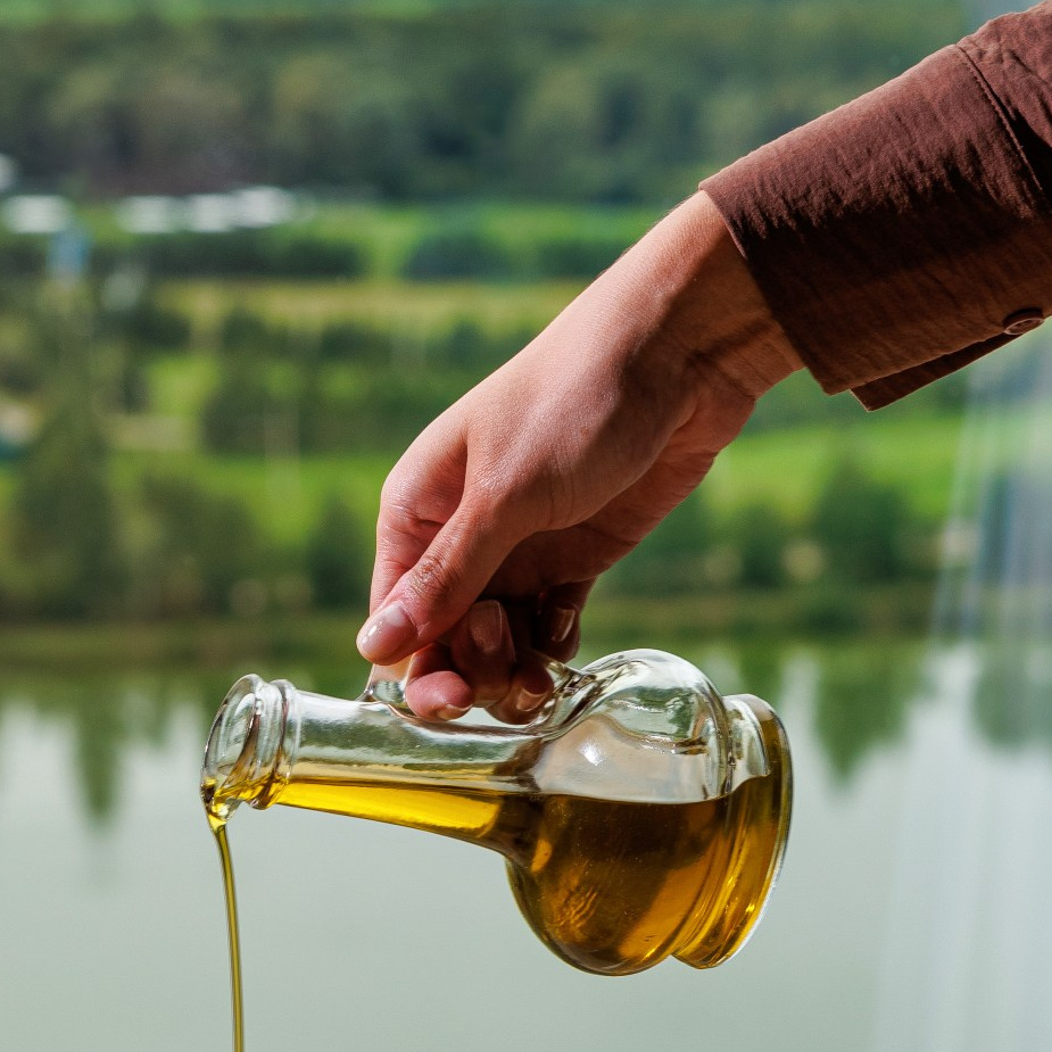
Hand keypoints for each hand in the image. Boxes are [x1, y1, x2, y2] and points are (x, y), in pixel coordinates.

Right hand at [356, 193, 799, 718]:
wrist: (679, 350)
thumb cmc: (573, 404)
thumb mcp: (504, 497)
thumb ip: (445, 579)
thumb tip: (372, 649)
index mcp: (416, 512)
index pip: (395, 616)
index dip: (416, 667)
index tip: (455, 701)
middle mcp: (458, 536)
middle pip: (443, 638)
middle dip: (472, 669)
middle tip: (514, 670)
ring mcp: (517, 548)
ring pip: (497, 640)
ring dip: (516, 669)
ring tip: (546, 677)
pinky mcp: (574, 557)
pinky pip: (548, 624)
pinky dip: (553, 646)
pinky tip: (566, 647)